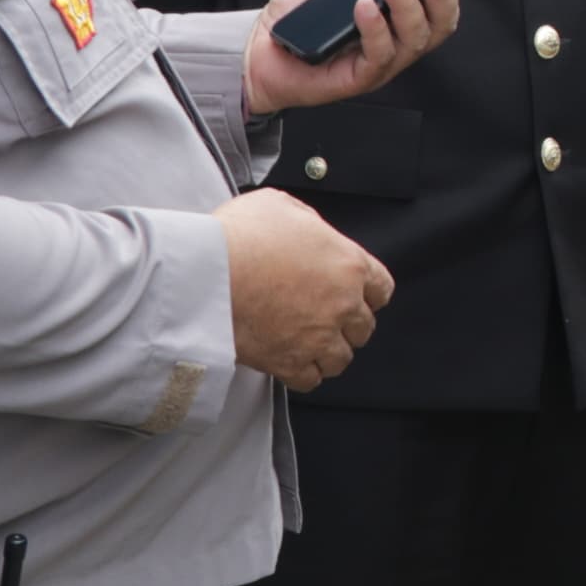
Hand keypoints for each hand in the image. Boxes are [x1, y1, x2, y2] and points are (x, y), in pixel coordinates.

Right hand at [217, 188, 392, 388]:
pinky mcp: (290, 362)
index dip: (367, 292)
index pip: (381, 288)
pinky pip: (310, 380)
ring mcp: (318, 337)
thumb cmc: (237, 236)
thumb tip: (303, 228)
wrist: (204, 275)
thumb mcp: (279, 205)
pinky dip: (302, 373)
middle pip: (363, 327)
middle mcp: (342, 304)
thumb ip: (304, 220)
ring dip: (326, 351)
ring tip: (307, 342)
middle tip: (324, 317)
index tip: (356, 296)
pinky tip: (290, 360)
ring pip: (340, 358)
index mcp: (348, 264)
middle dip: (347, 324)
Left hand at [242, 0, 486, 114]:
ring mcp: (386, 60)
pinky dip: (375, 27)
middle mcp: (403, 37)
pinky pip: (380, 54)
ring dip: (407, 3)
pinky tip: (364, 4)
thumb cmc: (304, 9)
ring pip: (418, 37)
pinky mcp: (361, 77)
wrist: (262, 45)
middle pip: (443, 19)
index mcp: (404, 10)